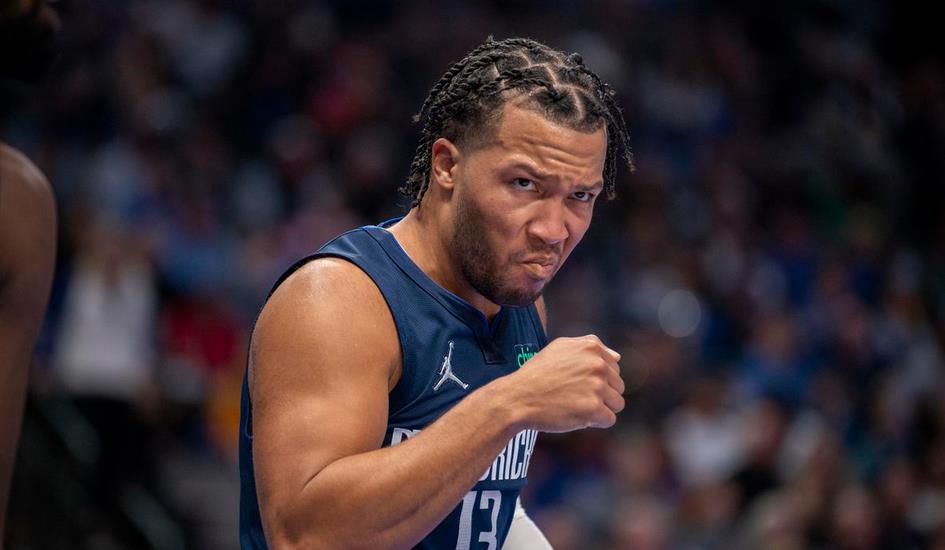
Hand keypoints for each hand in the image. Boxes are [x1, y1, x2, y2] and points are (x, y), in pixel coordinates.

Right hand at [497, 335, 624, 431]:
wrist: (517, 398)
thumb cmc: (537, 374)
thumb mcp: (559, 348)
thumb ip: (588, 346)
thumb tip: (617, 357)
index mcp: (591, 347)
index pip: (614, 368)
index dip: (597, 380)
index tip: (576, 384)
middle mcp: (597, 364)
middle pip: (618, 386)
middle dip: (601, 395)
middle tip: (574, 396)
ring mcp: (596, 386)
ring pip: (617, 403)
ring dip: (600, 409)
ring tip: (577, 406)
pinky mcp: (593, 408)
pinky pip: (609, 419)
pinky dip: (595, 422)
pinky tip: (576, 416)